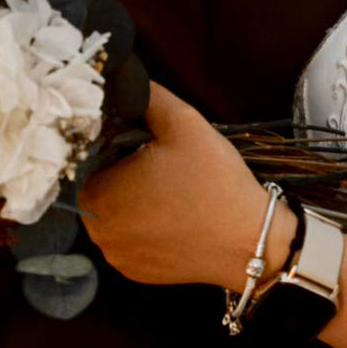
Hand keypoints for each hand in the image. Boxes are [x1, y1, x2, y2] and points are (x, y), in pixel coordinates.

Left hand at [80, 82, 287, 290]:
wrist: (252, 241)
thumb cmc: (213, 181)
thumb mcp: (182, 123)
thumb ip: (145, 95)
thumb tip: (122, 74)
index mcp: (96, 196)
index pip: (94, 156)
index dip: (122, 143)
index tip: (153, 144)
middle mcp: (98, 234)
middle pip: (105, 186)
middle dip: (130, 171)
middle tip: (168, 165)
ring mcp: (119, 258)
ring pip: (120, 213)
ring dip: (139, 198)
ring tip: (176, 190)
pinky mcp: (139, 274)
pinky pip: (134, 238)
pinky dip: (150, 225)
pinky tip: (179, 215)